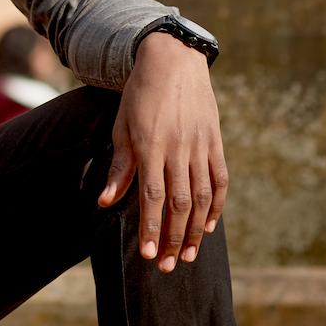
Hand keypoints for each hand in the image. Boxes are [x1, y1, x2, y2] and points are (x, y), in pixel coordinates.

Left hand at [97, 33, 228, 272]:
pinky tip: (208, 226)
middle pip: (179, 203)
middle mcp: (178, 147)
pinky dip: (217, 206)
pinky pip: (220, 180)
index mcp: (151, 144)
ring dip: (196, 230)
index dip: (152, 228)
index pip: (153, 196)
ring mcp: (200, 144)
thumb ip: (120, 167)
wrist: (172, 60)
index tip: (148, 255)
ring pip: (202, 197)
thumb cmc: (140, 95)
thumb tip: (105, 203)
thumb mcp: (122, 126)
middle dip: (173, 238)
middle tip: (166, 265)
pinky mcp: (215, 141)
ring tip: (187, 255)